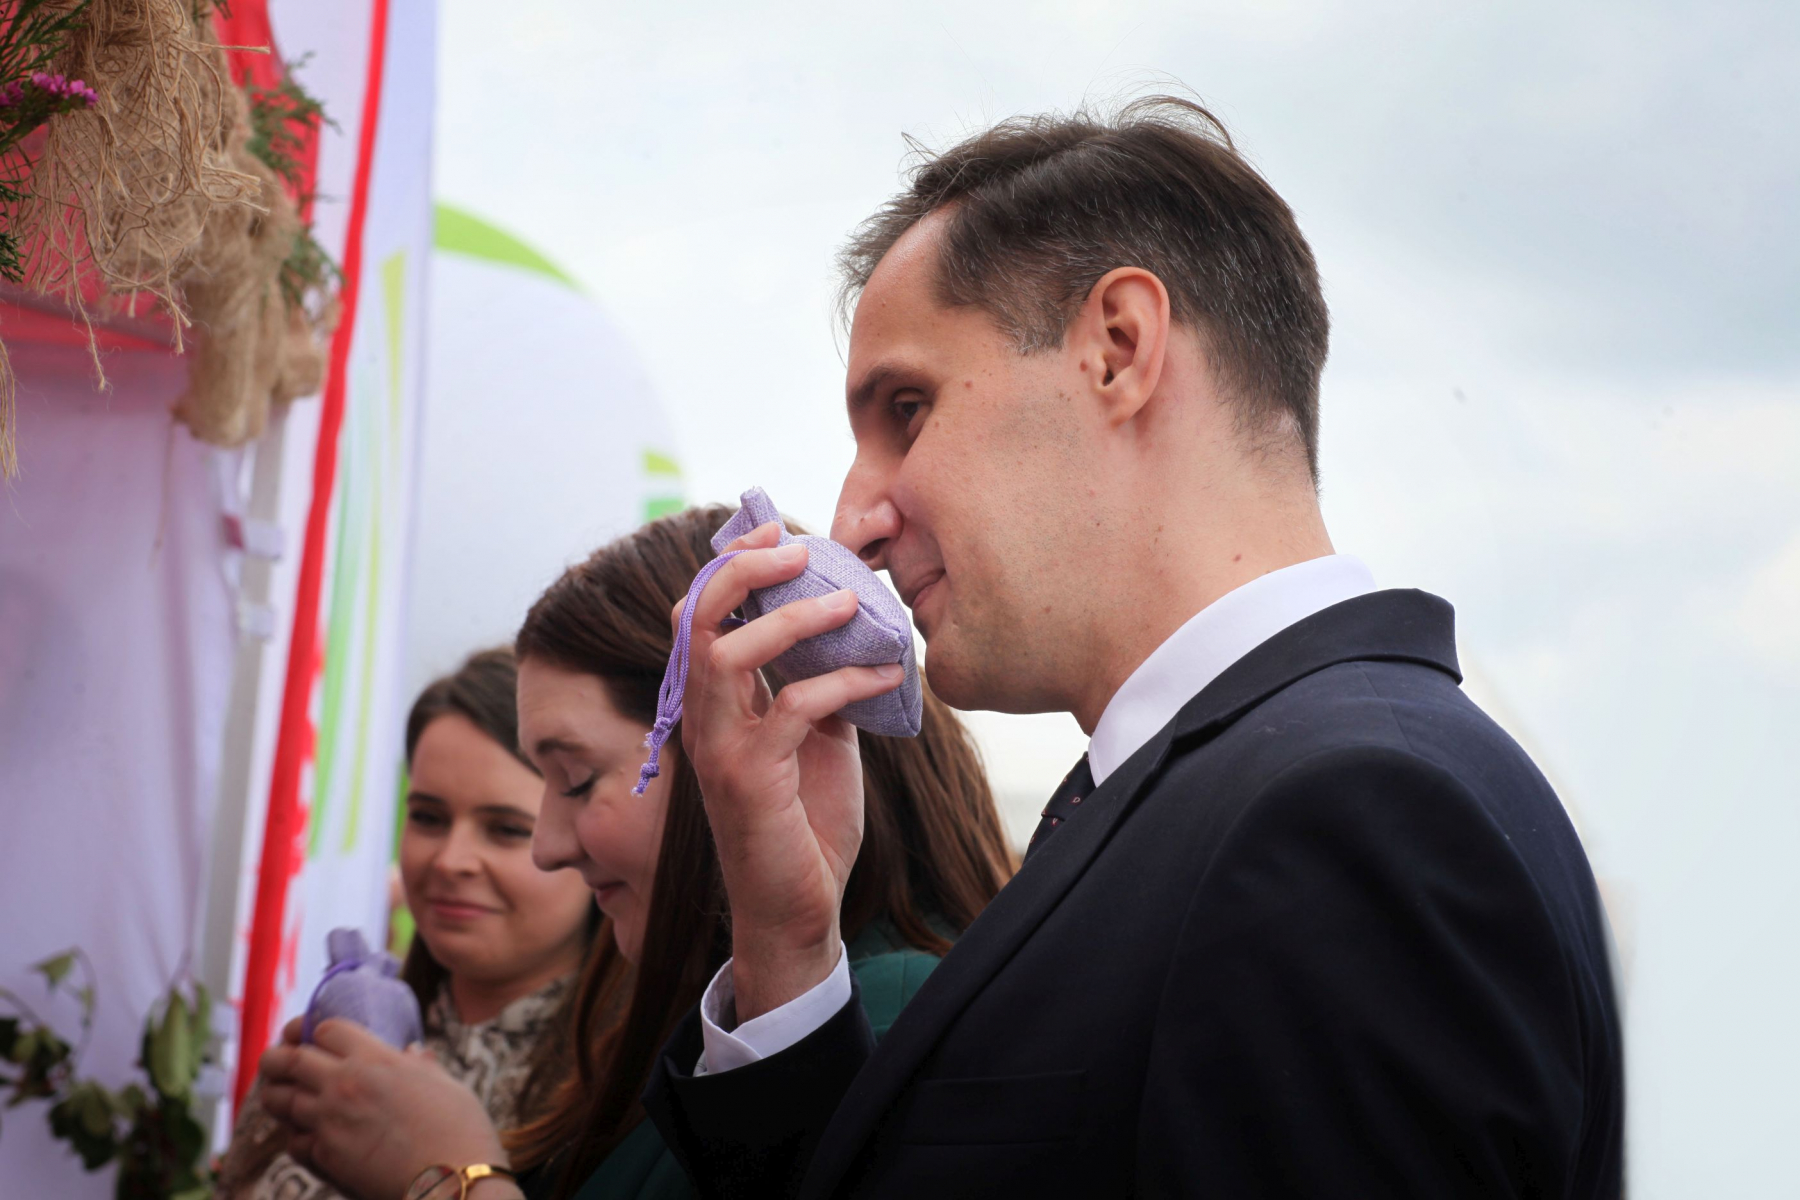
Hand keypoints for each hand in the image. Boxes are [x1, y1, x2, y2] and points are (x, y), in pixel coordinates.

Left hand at [259, 1018, 505, 1199]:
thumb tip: (415, 1054)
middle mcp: (345, 1083)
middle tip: (275, 1061)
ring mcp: (331, 1120)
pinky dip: (296, 1137)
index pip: (326, 1030)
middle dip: (277, 1058)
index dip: (316, 1031)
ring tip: (280, 1097)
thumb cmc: (459, 1129)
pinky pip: (295, 1142)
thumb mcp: (445, 1084)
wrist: (451, 1179)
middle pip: (290, 1060)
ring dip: (277, 1096)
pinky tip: (305, 1137)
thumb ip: (421, 1067)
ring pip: (280, 1100)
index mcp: (376, 1058)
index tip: (316, 1038)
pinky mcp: (326, 1155)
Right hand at [676, 520, 903, 1020]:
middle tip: (798, 547)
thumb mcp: (818, 743)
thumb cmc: (803, 828)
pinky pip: (791, 708)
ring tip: (850, 601)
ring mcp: (720, 751)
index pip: (696, 617)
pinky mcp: (750, 782)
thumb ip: (818, 688)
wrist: (796, 913)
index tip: (775, 532)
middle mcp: (703, 721)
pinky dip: (842, 680)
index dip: (729, 567)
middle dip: (743, 570)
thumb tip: (851, 636)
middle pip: (695, 619)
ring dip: (793, 618)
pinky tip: (885, 674)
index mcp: (714, 707)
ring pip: (728, 655)